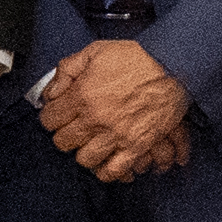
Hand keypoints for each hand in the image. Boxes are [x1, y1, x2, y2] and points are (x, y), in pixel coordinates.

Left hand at [38, 36, 192, 182]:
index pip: (49, 119)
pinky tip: (106, 161)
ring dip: (84, 152)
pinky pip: (113, 170)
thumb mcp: (95, 51)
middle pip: (63, 142)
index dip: (51, 116)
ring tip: (90, 143)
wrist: (172, 66)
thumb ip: (67, 69)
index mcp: (82, 95)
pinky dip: (107, 171)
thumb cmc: (137, 58)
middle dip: (65, 135)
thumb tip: (52, 91)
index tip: (57, 115)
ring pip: (84, 160)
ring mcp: (116, 135)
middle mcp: (95, 119)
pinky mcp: (136, 146)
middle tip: (73, 128)